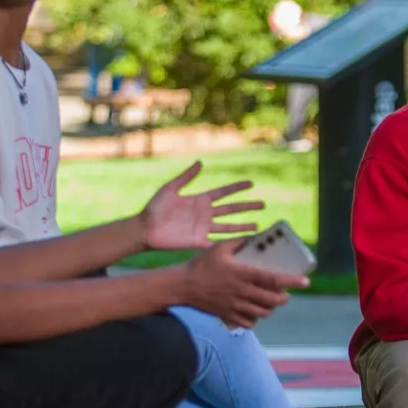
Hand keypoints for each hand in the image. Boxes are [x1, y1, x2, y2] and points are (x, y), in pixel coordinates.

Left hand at [139, 161, 262, 250]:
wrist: (145, 228)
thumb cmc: (154, 208)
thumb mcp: (170, 188)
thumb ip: (186, 177)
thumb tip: (200, 162)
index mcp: (199, 200)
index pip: (223, 193)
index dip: (236, 188)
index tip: (251, 184)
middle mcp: (205, 214)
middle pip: (231, 210)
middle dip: (247, 207)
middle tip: (262, 205)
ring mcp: (203, 229)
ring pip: (228, 227)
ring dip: (243, 227)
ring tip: (258, 226)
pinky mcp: (198, 242)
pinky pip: (217, 243)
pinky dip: (229, 244)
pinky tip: (241, 245)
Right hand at [178, 238, 304, 328]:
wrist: (182, 286)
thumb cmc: (201, 265)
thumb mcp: (219, 247)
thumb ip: (239, 242)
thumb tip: (256, 236)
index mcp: (243, 274)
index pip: (273, 279)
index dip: (291, 281)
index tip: (305, 281)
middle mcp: (242, 292)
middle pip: (272, 300)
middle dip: (284, 298)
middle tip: (286, 293)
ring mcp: (235, 306)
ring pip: (263, 312)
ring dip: (271, 308)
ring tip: (272, 301)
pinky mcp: (228, 315)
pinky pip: (249, 322)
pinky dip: (256, 319)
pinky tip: (255, 312)